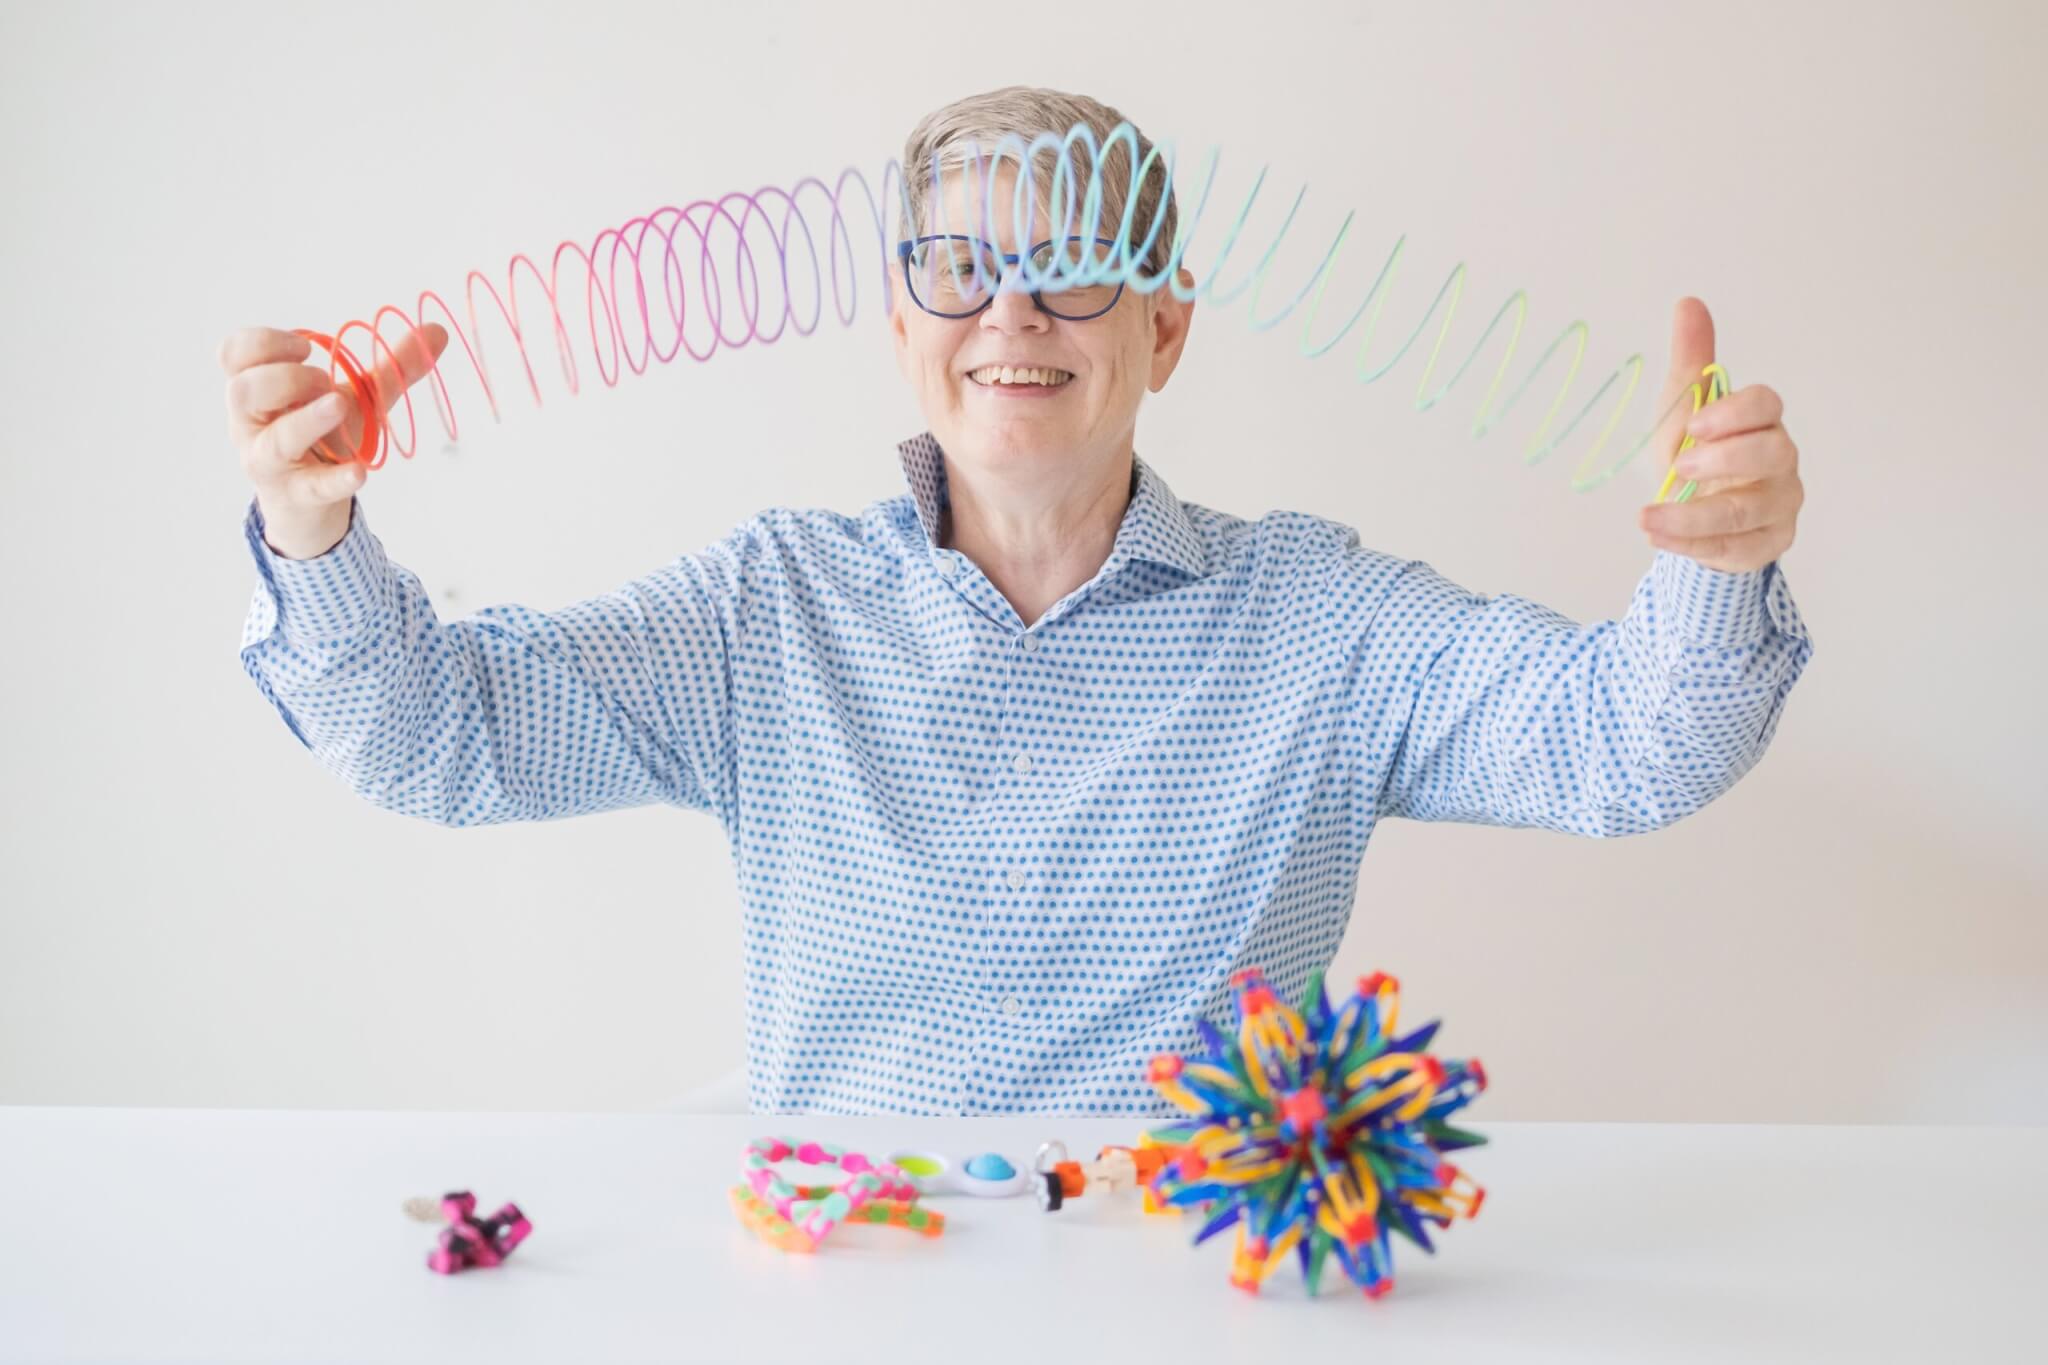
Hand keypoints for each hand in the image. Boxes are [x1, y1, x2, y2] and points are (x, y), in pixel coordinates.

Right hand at [220, 323, 447, 556]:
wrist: (311, 502)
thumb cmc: (325, 436)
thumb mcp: (358, 397)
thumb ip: (392, 366)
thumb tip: (437, 330)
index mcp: (257, 391)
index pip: (234, 355)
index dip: (262, 343)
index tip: (305, 345)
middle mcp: (252, 425)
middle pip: (243, 391)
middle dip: (285, 378)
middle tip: (323, 381)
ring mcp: (270, 462)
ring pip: (273, 440)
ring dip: (306, 420)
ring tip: (339, 405)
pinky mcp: (296, 496)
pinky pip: (310, 486)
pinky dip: (335, 479)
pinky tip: (360, 472)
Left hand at [1636, 297, 1801, 572]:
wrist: (1694, 514)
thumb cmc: (1695, 455)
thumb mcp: (1681, 409)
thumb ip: (1691, 362)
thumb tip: (1688, 303)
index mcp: (1762, 422)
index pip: (1767, 406)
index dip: (1735, 412)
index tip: (1695, 423)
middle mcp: (1781, 462)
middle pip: (1771, 455)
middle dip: (1726, 460)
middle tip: (1681, 465)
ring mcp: (1780, 505)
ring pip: (1748, 511)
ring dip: (1694, 517)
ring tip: (1647, 519)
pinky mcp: (1768, 543)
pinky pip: (1737, 548)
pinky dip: (1695, 546)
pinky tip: (1660, 539)